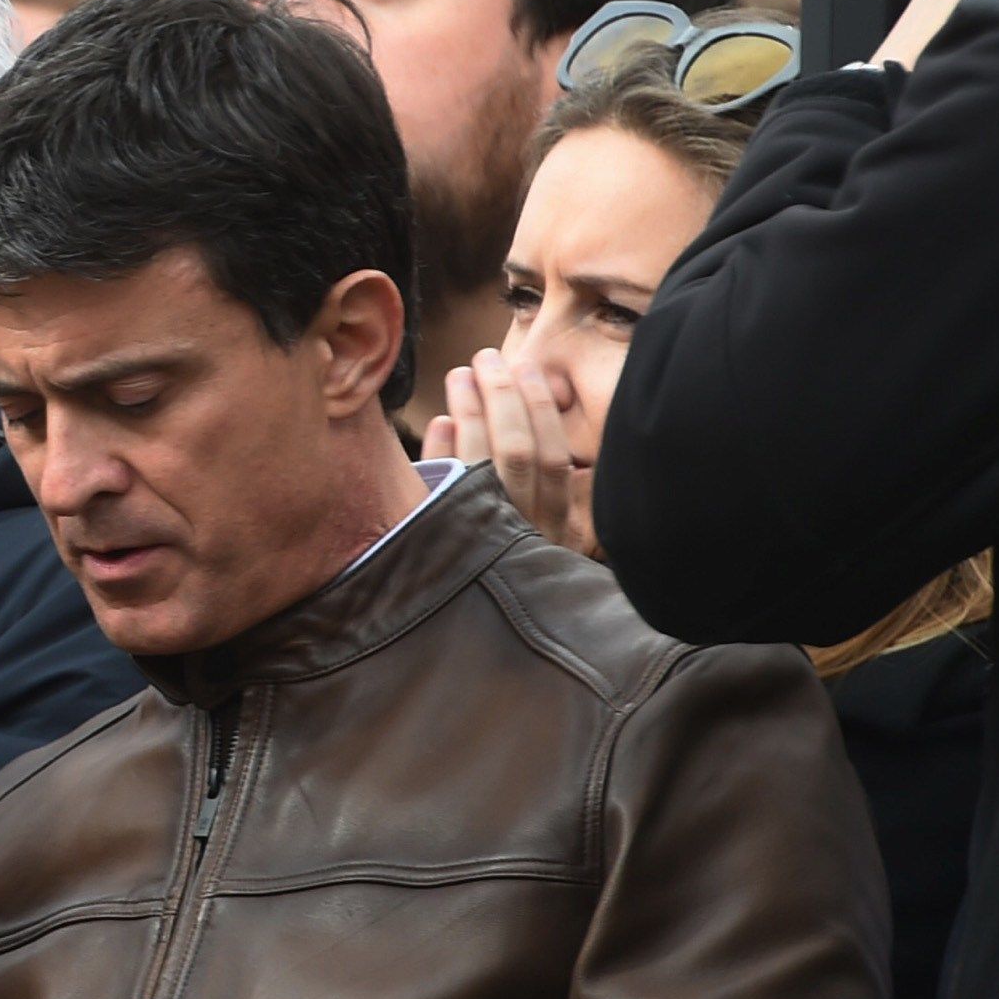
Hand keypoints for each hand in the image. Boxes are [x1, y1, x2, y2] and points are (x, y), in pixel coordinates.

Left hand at [430, 350, 589, 557]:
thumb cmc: (518, 571)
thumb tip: (522, 414)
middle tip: (486, 358)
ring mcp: (490, 542)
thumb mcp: (543, 529)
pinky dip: (441, 455)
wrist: (490, 639)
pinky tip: (438, 421)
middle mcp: (528, 535)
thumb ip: (534, 478)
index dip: (540, 411)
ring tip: (459, 374)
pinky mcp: (447, 550)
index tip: (526, 368)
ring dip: (470, 414)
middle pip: (516, 454)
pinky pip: (442, 497)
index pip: (554, 459)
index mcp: (560, 528)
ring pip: (481, 466)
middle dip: (502, 399)